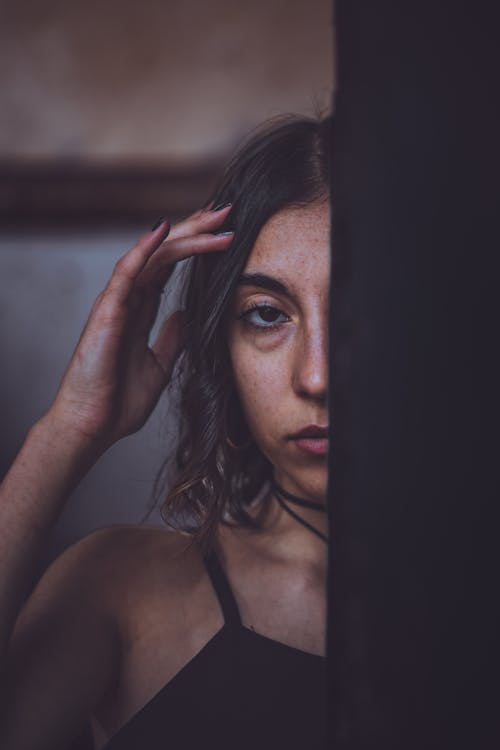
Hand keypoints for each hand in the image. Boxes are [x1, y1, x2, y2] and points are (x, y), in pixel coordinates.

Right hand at [47, 205, 232, 451]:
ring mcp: (117, 302)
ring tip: (216, 220)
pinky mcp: (107, 312)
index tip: (225, 231)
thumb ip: (172, 338)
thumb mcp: (159, 366)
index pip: (170, 266)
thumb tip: (187, 315)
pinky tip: (165, 230)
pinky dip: (145, 249)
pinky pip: (127, 272)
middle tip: (228, 211)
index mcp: (140, 310)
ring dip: (185, 235)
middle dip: (196, 229)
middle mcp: (129, 299)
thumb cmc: (119, 401)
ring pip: (152, 255)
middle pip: (165, 252)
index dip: (196, 246)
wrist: (93, 427)